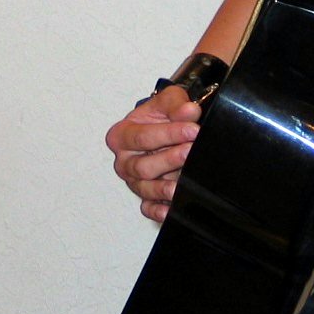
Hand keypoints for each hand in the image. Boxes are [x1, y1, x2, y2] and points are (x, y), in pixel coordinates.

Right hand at [105, 86, 202, 222]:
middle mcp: (124, 161)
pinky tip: (169, 209)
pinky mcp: (145, 198)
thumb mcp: (168, 101)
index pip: (142, 137)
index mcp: (121, 136)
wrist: (165, 127)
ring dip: (164, 187)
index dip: (169, 134)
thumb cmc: (161, 115)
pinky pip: (148, 208)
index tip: (192, 129)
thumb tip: (189, 111)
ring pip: (145, 188)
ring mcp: (134, 182)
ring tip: (182, 183)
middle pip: (142, 166)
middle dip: (169, 159)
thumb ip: (176, 104)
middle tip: (190, 151)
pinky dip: (158, 211)